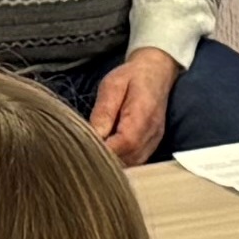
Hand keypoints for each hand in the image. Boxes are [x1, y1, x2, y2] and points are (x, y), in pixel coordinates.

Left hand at [90, 48, 179, 162]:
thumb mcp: (112, 86)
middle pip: (126, 160)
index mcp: (141, 118)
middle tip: (84, 151)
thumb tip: (93, 135)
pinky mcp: (151, 146)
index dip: (102, 151)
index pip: (122, 145)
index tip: (83, 148)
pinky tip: (109, 153)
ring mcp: (153, 143)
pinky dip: (121, 161)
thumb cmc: (131, 78)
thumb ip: (103, 111)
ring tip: (94, 152)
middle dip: (104, 160)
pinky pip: (136, 162)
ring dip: (113, 163)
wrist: (155, 73)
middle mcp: (150, 135)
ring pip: (131, 166)